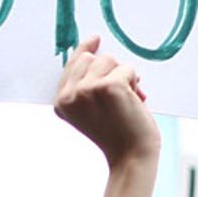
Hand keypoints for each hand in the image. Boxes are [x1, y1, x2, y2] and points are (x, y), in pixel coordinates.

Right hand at [54, 36, 160, 166]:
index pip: (72, 64)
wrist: (131, 157)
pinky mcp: (109, 87)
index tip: (95, 39)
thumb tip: (97, 52)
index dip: (85, 50)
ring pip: (110, 60)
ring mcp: (88, 90)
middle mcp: (70, 95)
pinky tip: (134, 101)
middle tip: (121, 95)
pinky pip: (127, 69)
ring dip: (125, 77)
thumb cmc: (118, 135)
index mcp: (61, 102)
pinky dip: (135, 83)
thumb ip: (89, 86)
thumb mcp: (94, 110)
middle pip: (92, 58)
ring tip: (127, 99)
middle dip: (111, 70)